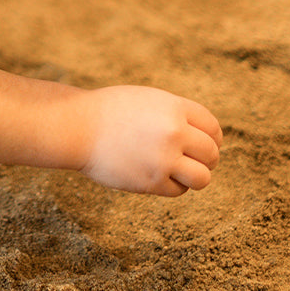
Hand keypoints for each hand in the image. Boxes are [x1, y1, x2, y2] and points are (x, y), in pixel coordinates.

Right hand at [77, 85, 222, 195]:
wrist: (76, 126)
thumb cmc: (108, 111)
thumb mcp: (145, 100)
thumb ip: (174, 115)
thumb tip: (204, 137)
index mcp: (173, 107)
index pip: (212, 127)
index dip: (212, 138)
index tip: (204, 143)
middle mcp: (173, 131)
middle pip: (211, 153)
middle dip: (205, 159)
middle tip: (190, 159)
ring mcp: (164, 158)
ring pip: (203, 177)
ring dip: (194, 176)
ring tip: (180, 171)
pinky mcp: (152, 181)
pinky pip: (178, 190)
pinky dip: (172, 185)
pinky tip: (156, 175)